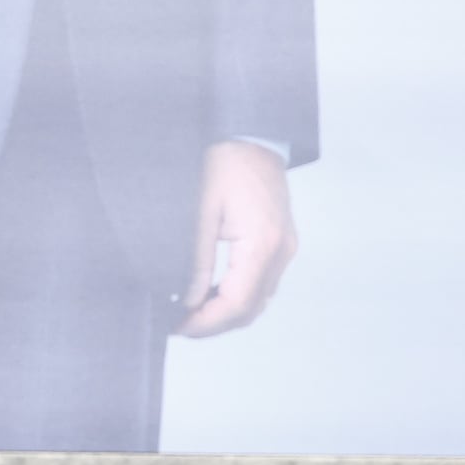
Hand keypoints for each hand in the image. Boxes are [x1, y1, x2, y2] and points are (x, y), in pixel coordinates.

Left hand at [176, 140, 297, 337]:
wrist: (251, 137)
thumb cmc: (225, 164)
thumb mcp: (202, 213)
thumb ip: (197, 262)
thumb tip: (188, 301)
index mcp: (263, 243)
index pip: (237, 302)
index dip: (207, 322)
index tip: (180, 327)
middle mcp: (281, 251)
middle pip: (250, 309)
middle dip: (214, 324)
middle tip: (180, 325)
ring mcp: (285, 250)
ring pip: (257, 302)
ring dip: (225, 313)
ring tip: (191, 312)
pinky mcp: (281, 246)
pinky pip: (261, 285)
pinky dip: (237, 297)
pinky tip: (211, 294)